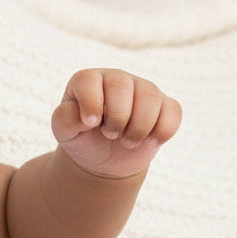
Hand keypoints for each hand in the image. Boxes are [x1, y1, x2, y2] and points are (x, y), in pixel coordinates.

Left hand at [51, 69, 181, 179]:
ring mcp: (142, 89)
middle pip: (122, 86)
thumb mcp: (64, 132)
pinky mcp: (164, 105)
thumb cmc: (81, 139)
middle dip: (117, 118)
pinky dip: (162, 131)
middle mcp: (116, 79)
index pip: (88, 80)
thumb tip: (87, 116)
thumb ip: (65, 119)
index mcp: (87, 81)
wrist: (103, 158)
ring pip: (150, 97)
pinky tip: (149, 142)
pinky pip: (173, 111)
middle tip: (110, 135)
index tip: (90, 124)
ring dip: (139, 128)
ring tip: (127, 142)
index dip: (90, 103)